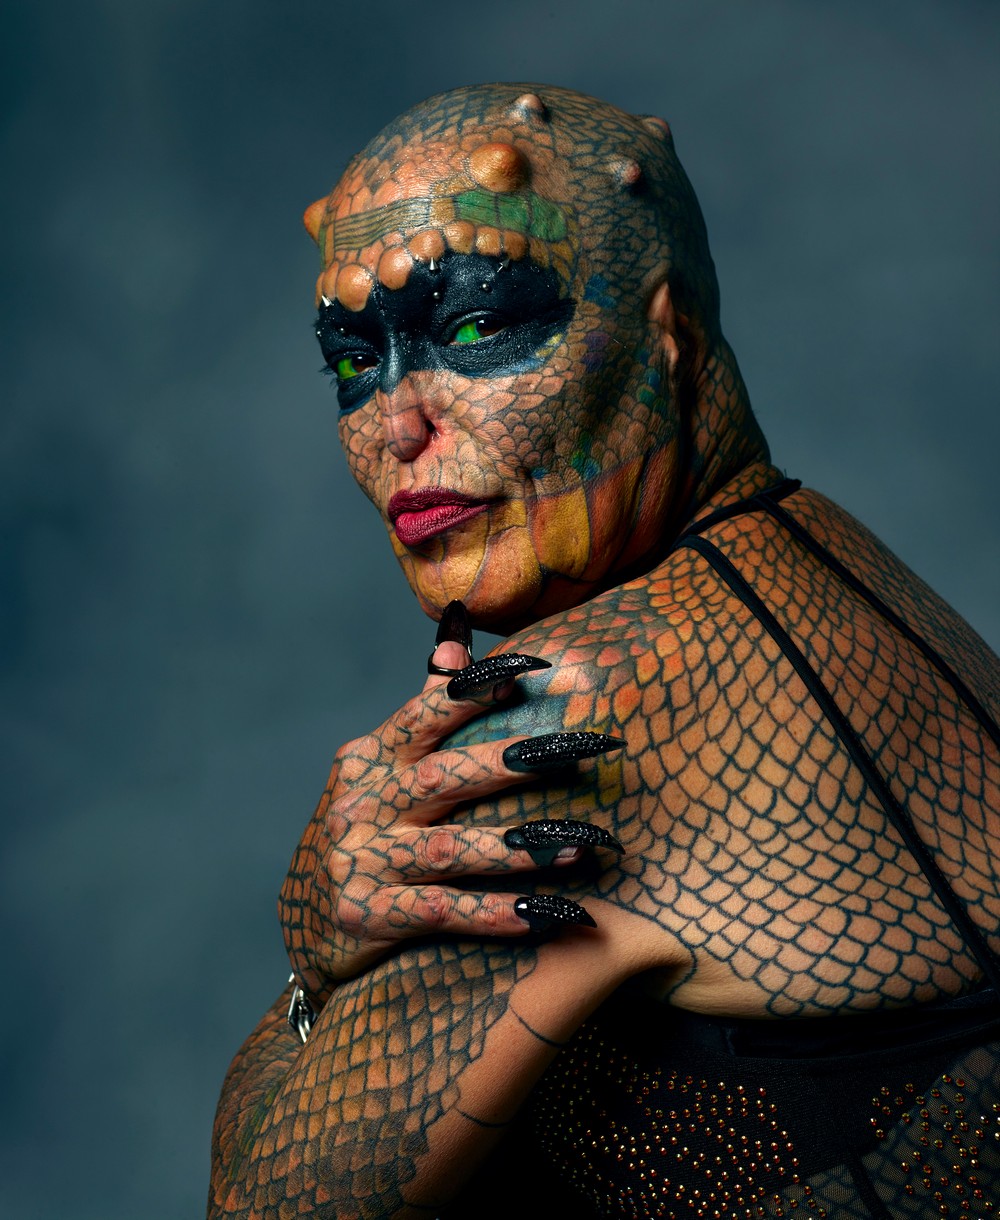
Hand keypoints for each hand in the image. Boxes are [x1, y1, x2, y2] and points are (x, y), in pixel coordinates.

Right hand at [279, 602, 623, 1005]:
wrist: (308, 920)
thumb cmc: (369, 829)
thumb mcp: (384, 766)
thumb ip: (427, 704)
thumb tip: (458, 631)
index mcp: (371, 758)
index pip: (425, 712)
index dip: (474, 689)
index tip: (533, 671)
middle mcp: (362, 804)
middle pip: (445, 776)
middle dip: (512, 763)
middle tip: (576, 751)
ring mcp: (360, 860)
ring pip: (450, 850)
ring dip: (519, 849)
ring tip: (581, 846)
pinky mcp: (367, 915)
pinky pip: (443, 911)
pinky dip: (495, 914)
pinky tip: (547, 914)